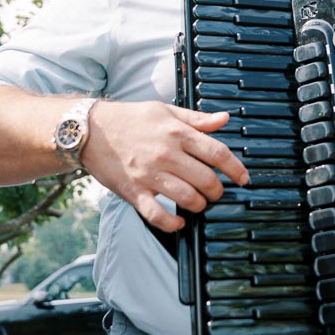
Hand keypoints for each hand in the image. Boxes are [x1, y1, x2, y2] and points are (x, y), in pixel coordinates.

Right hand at [82, 100, 249, 231]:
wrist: (91, 130)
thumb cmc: (130, 119)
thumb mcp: (166, 111)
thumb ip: (197, 119)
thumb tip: (225, 119)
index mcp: (177, 133)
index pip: (217, 153)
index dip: (236, 168)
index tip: (243, 178)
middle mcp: (166, 154)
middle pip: (206, 179)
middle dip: (217, 191)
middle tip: (216, 192)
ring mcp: (150, 175)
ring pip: (187, 198)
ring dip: (199, 205)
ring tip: (199, 203)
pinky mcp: (134, 191)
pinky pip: (156, 214)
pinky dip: (171, 223)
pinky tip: (178, 222)